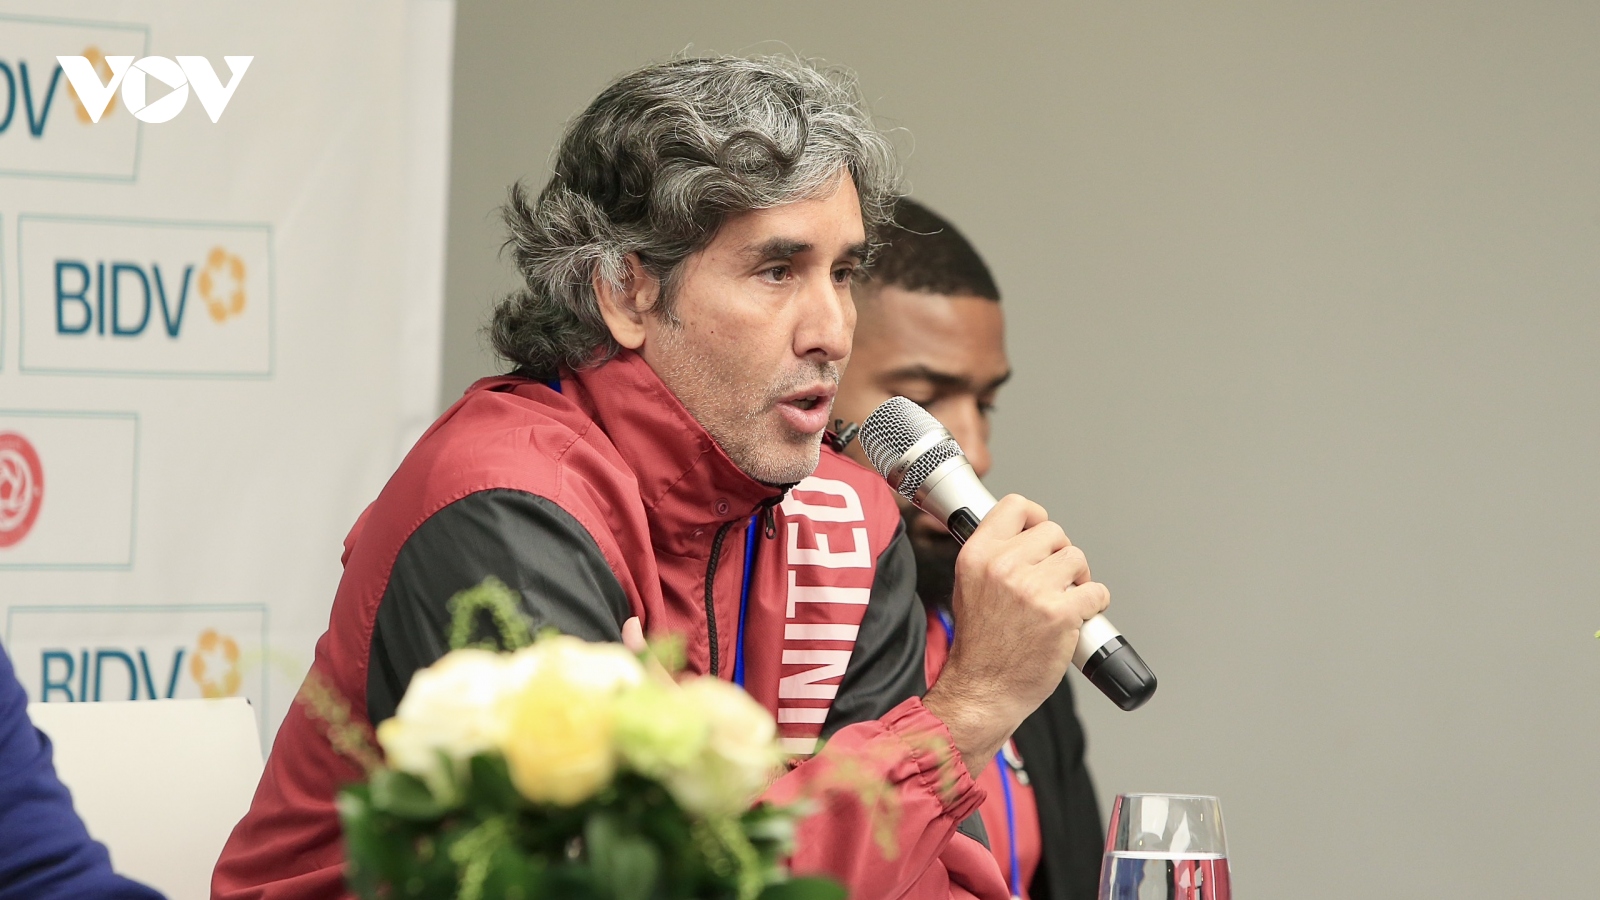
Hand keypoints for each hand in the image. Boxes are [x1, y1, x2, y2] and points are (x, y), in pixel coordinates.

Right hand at [922, 494, 1109, 773]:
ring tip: (1063, 599)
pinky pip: (1096, 591)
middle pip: (1054, 532)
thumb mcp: (968, 585)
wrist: (984, 688)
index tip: (1040, 532)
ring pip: (1077, 559)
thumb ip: (993, 555)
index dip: (1035, 517)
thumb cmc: (980, 644)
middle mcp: (1004, 566)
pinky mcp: (1060, 613)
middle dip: (1059, 555)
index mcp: (978, 555)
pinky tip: (1078, 615)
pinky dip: (1094, 603)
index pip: (1016, 506)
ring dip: (1078, 579)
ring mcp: (1033, 589)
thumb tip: (1025, 535)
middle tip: (1053, 580)